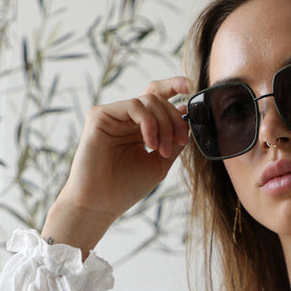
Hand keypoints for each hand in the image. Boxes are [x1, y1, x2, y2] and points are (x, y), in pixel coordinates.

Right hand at [51, 76, 191, 235]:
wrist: (100, 204)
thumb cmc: (126, 188)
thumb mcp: (160, 163)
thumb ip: (173, 140)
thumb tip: (187, 116)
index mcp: (138, 127)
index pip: (157, 97)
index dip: (173, 86)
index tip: (191, 88)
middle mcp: (124, 118)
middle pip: (156, 98)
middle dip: (174, 119)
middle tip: (180, 141)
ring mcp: (112, 115)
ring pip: (148, 101)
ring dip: (164, 124)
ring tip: (162, 150)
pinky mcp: (100, 115)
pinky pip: (133, 106)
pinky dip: (148, 122)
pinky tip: (151, 143)